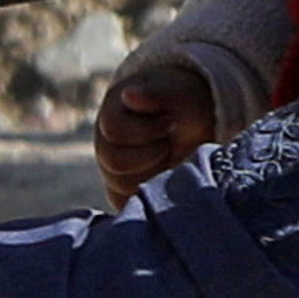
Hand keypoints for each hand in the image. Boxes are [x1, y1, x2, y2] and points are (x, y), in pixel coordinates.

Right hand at [95, 62, 217, 207]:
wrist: (194, 124)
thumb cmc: (184, 105)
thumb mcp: (178, 94)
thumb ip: (155, 94)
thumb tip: (128, 95)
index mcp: (111, 114)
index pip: (115, 130)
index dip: (147, 129)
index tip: (170, 121)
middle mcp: (105, 144)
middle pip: (115, 162)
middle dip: (152, 153)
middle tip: (171, 142)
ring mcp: (111, 171)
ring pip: (121, 186)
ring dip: (153, 173)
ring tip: (170, 158)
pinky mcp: (123, 193)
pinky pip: (126, 203)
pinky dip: (149, 195)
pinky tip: (166, 177)